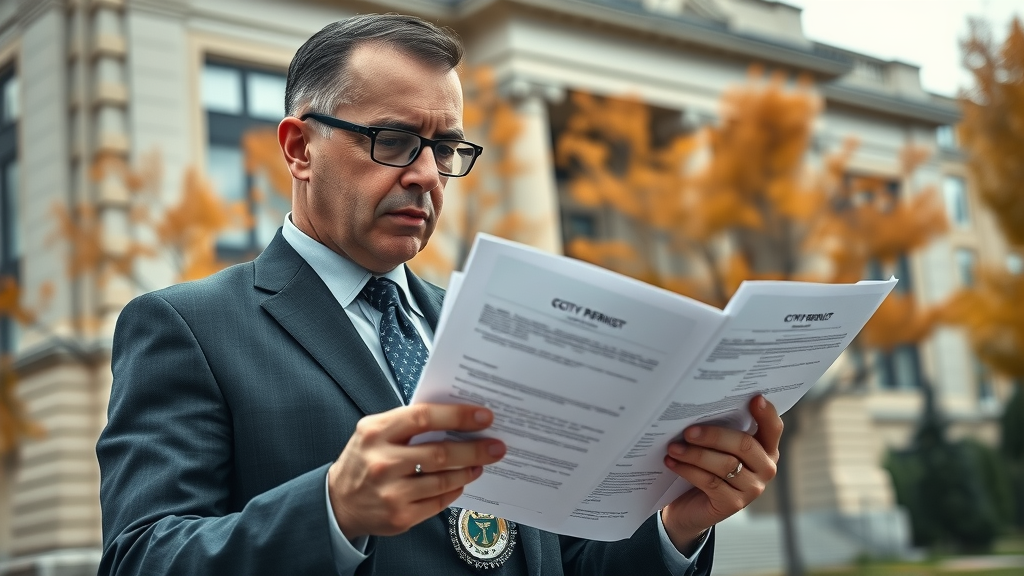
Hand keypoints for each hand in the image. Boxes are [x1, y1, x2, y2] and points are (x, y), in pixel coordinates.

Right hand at [327, 404, 505, 538]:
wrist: (339, 502)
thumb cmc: (364, 459)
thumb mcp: (375, 431)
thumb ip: (408, 422)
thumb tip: (456, 416)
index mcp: (376, 432)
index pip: (424, 418)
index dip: (458, 416)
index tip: (484, 416)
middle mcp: (382, 462)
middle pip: (440, 453)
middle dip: (475, 448)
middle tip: (496, 446)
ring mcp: (391, 492)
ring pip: (443, 480)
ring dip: (468, 470)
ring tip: (480, 463)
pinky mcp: (400, 517)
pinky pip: (439, 501)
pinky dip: (454, 490)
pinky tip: (461, 482)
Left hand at [660, 395, 782, 548]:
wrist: (690, 508)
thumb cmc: (704, 468)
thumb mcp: (716, 447)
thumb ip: (721, 430)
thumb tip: (702, 407)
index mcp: (765, 449)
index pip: (772, 429)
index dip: (766, 414)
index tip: (755, 398)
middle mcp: (766, 469)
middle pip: (744, 445)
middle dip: (714, 435)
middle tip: (688, 431)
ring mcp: (752, 489)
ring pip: (726, 465)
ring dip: (695, 454)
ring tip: (673, 447)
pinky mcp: (733, 504)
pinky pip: (711, 482)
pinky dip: (688, 470)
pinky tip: (672, 462)